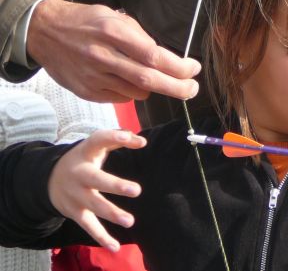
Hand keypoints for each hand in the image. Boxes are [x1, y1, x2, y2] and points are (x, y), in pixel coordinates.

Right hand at [27, 0, 200, 101]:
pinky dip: (133, 92)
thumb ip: (139, 37)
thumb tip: (166, 58)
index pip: (154, 56)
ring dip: (154, 88)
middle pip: (149, 80)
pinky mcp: (86, 91)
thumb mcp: (113, 17)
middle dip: (177, 87)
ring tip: (156, 78)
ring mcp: (93, 76)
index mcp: (113, 32)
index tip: (193, 69)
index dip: (179, 67)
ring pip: (137, 92)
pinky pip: (121, 98)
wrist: (43, 31)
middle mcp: (103, 55)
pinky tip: (129, 80)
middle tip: (192, 89)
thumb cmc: (84, 21)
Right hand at [48, 129, 146, 251]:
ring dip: (112, 213)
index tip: (131, 139)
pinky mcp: (75, 211)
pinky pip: (88, 225)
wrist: (48, 179)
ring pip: (93, 205)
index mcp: (85, 152)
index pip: (98, 141)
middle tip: (136, 190)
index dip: (113, 138)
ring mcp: (75, 194)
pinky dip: (101, 237)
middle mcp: (79, 174)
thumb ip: (119, 140)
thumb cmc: (84, 159)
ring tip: (130, 221)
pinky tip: (115, 247)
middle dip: (115, 185)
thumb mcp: (96, 146)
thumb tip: (143, 142)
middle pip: (96, 179)